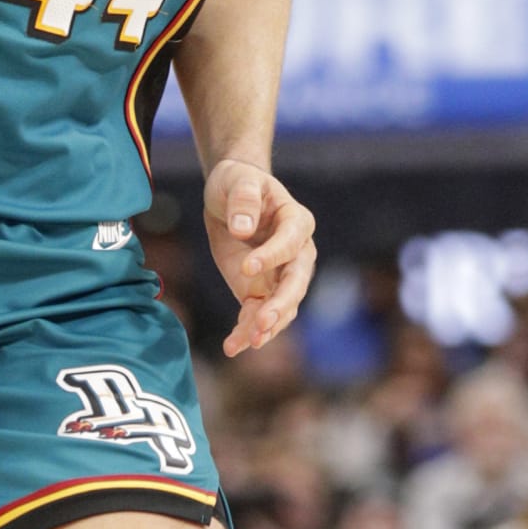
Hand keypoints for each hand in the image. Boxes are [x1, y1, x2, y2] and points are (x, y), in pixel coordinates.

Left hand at [203, 158, 316, 358]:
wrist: (230, 197)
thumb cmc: (239, 182)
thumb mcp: (238, 181)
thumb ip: (244, 200)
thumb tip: (242, 229)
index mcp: (296, 221)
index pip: (290, 243)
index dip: (272, 257)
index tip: (246, 267)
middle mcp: (297, 253)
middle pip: (296, 283)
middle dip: (281, 305)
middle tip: (262, 322)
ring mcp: (281, 276)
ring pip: (282, 308)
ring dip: (266, 327)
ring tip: (247, 342)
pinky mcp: (260, 291)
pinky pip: (258, 316)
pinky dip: (246, 332)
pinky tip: (232, 347)